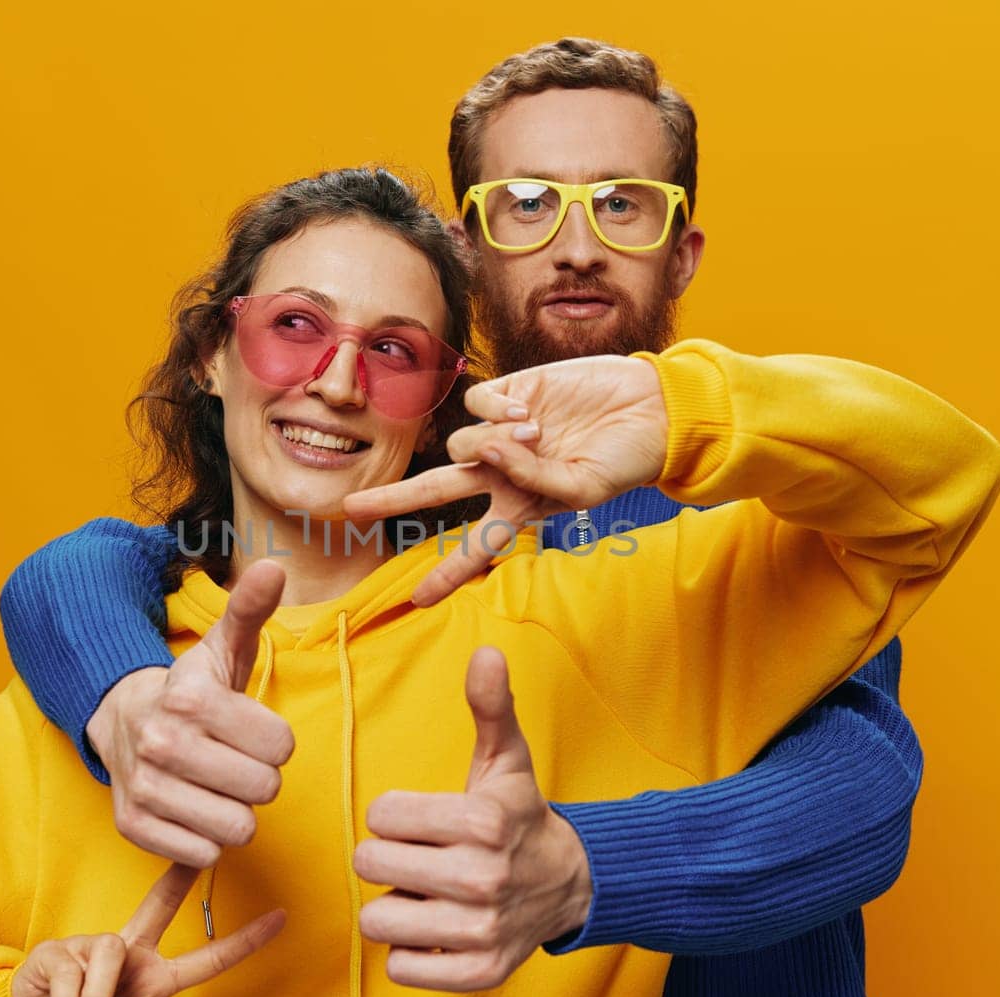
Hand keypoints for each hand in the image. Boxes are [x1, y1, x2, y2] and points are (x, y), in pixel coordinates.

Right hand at [12, 862, 284, 996]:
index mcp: (152, 978)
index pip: (206, 959)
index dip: (243, 942)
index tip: (280, 918)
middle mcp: (127, 953)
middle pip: (159, 907)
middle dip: (179, 878)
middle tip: (203, 854)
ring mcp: (90, 948)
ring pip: (111, 953)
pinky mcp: (56, 953)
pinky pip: (71, 978)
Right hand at [85, 560, 293, 867]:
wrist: (122, 720)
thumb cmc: (194, 690)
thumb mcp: (225, 648)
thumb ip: (251, 610)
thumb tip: (275, 566)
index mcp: (190, 699)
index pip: (281, 748)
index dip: (275, 742)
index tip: (251, 731)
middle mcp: (161, 744)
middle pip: (263, 790)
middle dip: (259, 778)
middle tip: (235, 760)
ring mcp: (145, 789)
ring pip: (238, 828)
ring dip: (236, 810)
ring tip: (216, 784)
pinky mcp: (134, 827)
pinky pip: (205, 855)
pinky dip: (208, 838)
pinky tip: (194, 807)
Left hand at [343, 355, 666, 605]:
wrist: (649, 409)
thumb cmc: (624, 460)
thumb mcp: (582, 488)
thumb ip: (530, 479)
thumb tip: (484, 449)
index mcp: (520, 508)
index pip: (474, 548)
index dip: (446, 575)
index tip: (414, 599)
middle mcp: (501, 473)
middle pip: (433, 491)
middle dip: (392, 499)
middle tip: (350, 511)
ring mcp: (501, 434)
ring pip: (459, 444)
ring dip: (491, 442)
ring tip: (535, 434)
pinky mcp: (508, 394)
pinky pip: (478, 404)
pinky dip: (498, 409)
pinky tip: (528, 411)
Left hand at [352, 647, 591, 991]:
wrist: (569, 883)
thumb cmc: (519, 814)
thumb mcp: (505, 757)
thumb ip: (490, 705)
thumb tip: (486, 652)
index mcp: (483, 820)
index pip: (381, 816)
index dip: (393, 816)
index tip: (422, 820)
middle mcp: (484, 876)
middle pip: (370, 865)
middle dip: (386, 859)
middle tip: (419, 858)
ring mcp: (481, 928)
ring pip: (377, 919)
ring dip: (394, 906)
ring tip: (426, 893)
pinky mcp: (478, 971)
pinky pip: (399, 966)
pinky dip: (408, 951)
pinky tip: (435, 928)